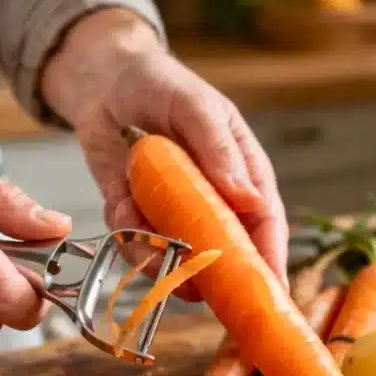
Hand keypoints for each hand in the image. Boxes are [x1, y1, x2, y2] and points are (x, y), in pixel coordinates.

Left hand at [42, 9, 287, 299]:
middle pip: (224, 254)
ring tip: (147, 234)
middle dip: (212, 275)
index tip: (270, 293)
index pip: (265, 225)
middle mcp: (212, 204)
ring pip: (175, 258)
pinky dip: (126, 234)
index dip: (269, 261)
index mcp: (243, 176)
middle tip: (201, 290)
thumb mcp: (197, 107)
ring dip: (160, 257)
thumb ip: (220, 151)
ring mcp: (173, 215)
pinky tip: (122, 203)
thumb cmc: (164, 85)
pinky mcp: (134, 217)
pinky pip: (133, 242)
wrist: (106, 82)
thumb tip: (251, 199)